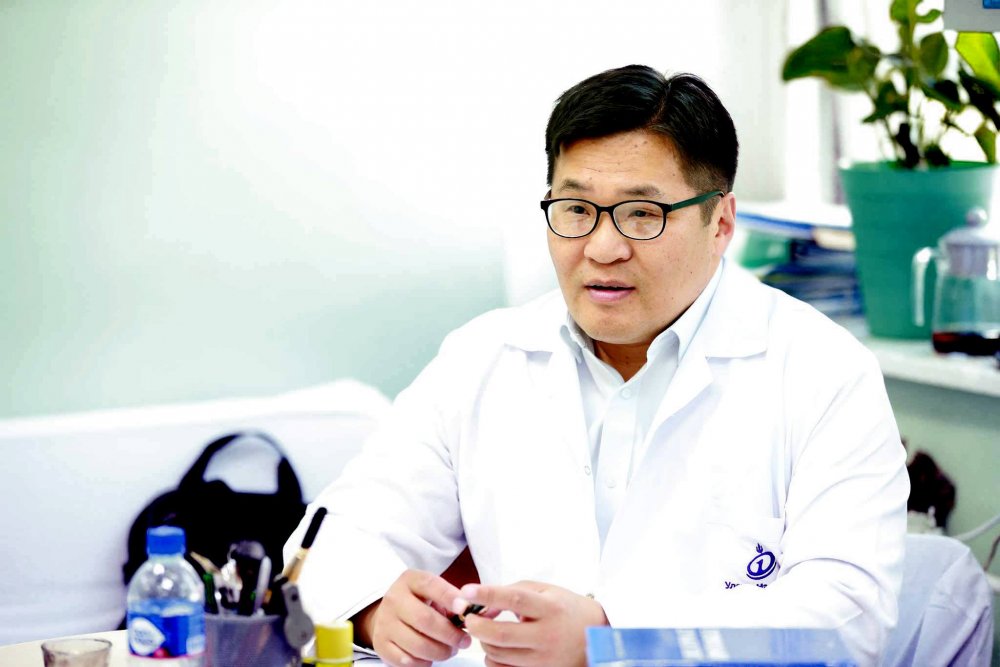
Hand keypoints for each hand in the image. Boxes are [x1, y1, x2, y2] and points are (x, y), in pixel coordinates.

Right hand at [358, 569, 472, 666]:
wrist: (387, 613)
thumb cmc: (421, 603)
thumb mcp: (436, 594)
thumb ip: (459, 601)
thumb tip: (489, 611)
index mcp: (411, 580)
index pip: (431, 585)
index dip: (450, 597)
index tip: (465, 609)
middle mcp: (395, 598)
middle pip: (425, 620)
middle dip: (450, 634)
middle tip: (465, 642)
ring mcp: (385, 622)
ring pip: (416, 644)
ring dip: (440, 652)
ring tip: (450, 650)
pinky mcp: (380, 644)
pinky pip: (405, 660)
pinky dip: (422, 662)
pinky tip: (430, 657)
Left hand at [454, 581, 608, 666]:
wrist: (594, 637)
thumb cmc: (566, 609)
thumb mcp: (546, 591)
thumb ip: (514, 592)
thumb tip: (484, 604)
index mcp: (550, 608)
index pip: (515, 600)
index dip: (488, 595)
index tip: (467, 591)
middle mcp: (547, 635)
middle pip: (501, 635)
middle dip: (477, 626)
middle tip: (468, 617)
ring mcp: (543, 659)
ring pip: (499, 655)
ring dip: (484, 641)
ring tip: (486, 630)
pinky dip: (492, 658)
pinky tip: (497, 647)